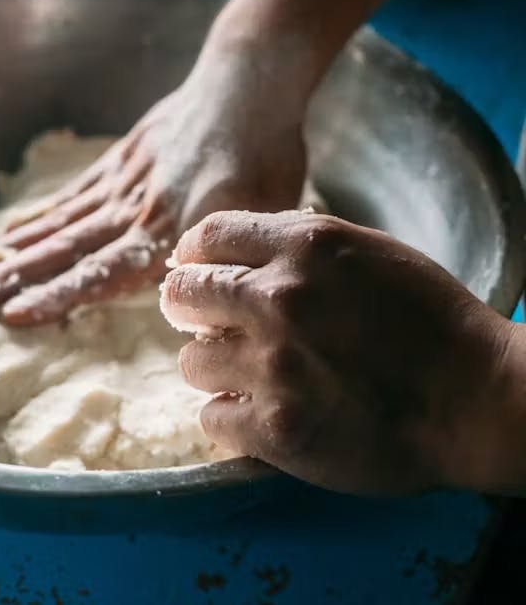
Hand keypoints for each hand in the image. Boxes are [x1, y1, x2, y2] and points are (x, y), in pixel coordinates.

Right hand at [0, 42, 308, 325]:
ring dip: (12, 251)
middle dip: (14, 276)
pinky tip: (8, 233)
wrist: (248, 84)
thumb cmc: (266, 157)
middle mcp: (135, 210)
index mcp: (171, 231)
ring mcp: (120, 184)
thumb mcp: (263, 218)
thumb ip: (224, 266)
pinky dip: (38, 216)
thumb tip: (204, 325)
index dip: (58, 295)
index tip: (15, 313)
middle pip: (66, 249)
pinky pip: (71, 196)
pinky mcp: (116, 163)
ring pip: (59, 224)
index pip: (103, 272)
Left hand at [160, 210, 518, 494]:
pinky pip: (211, 418)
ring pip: (191, 362)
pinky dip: (231, 418)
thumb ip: (299, 249)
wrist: (481, 401)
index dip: (193, 255)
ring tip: (248, 375)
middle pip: (183, 295)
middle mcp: (279, 300)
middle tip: (204, 323)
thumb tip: (233, 256)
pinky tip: (260, 414)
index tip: (193, 269)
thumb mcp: (370, 254)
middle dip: (188, 308)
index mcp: (306, 248)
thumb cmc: (432, 323)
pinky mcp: (275, 429)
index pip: (208, 236)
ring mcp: (273, 367)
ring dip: (213, 368)